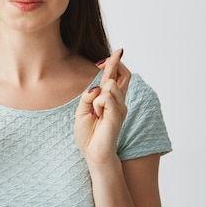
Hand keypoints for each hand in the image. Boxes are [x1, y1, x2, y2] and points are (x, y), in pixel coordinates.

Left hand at [74, 49, 130, 165]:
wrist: (93, 153)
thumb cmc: (88, 134)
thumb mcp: (82, 110)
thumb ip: (88, 95)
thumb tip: (97, 85)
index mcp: (111, 100)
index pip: (118, 76)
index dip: (115, 63)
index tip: (113, 54)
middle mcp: (119, 101)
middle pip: (123, 74)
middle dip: (114, 64)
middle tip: (103, 62)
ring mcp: (120, 107)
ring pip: (109, 85)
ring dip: (96, 96)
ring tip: (95, 112)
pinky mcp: (118, 114)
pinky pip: (105, 97)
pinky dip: (96, 104)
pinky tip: (98, 116)